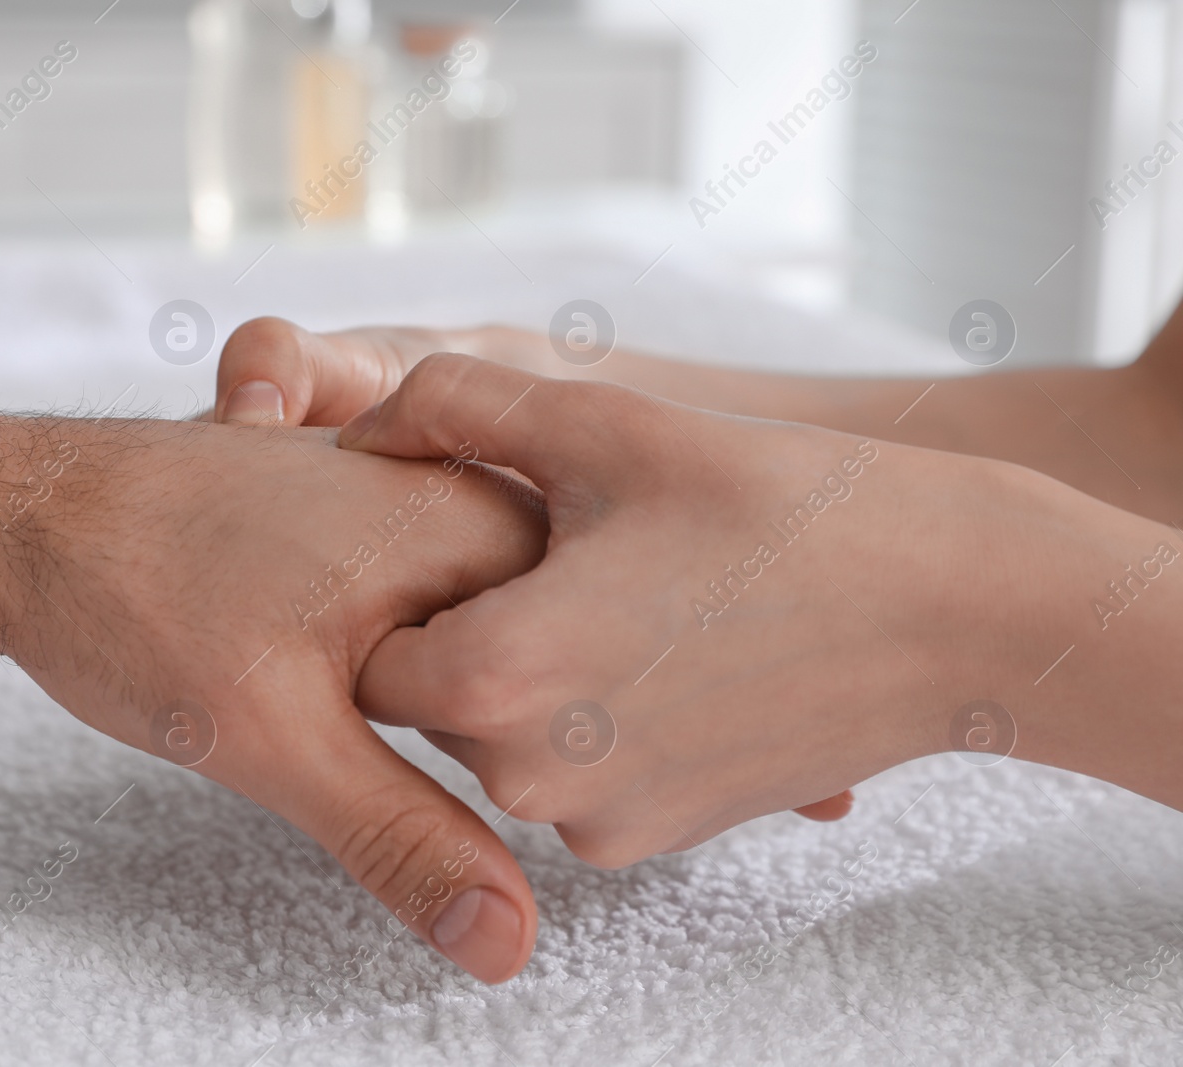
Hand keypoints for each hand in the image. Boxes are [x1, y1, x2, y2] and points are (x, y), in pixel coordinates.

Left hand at [0, 418, 547, 980]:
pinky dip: (400, 656)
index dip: (524, 743)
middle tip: (335, 710)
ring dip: (431, 690)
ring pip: (478, 631)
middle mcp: (455, 493)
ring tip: (302, 670)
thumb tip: (505, 938)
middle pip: (536, 650)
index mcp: (470, 525)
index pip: (583, 666)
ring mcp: (408, 498)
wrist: (24, 519)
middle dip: (479, 718)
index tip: (392, 740)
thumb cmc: (134, 592)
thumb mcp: (279, 740)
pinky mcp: (363, 518)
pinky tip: (316, 662)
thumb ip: (406, 836)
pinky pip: (428, 604)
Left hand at [217, 322, 853, 818]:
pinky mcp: (655, 838)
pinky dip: (590, 721)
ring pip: (500, 742)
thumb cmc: (776, 504)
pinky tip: (663, 649)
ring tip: (617, 594)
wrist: (951, 609)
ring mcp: (597, 822)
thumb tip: (360, 430)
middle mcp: (530, 778)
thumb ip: (450, 406)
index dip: (397, 589)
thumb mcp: (600, 423)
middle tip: (549, 554)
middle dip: (464, 630)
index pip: (365, 654)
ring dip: (529, 676)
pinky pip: (570, 777)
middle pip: (428, 704)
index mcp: (495, 678)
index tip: (453, 540)